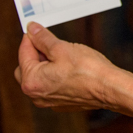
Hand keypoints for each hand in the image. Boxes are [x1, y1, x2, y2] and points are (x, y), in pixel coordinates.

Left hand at [15, 22, 132, 115]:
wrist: (109, 89)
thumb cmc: (88, 70)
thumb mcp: (62, 48)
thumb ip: (43, 39)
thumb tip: (32, 30)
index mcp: (31, 81)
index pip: (23, 54)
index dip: (30, 38)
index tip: (36, 29)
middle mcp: (36, 95)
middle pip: (25, 68)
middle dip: (34, 53)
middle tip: (48, 42)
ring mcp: (48, 102)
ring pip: (38, 78)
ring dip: (44, 65)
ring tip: (61, 54)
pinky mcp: (61, 103)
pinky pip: (50, 86)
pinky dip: (54, 76)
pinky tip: (68, 67)